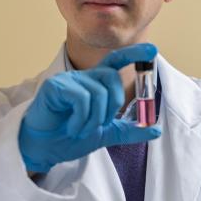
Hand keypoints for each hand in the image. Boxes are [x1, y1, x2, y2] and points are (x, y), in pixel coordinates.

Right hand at [18, 43, 161, 172]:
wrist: (45, 149)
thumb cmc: (69, 136)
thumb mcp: (105, 134)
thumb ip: (128, 130)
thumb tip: (155, 130)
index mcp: (95, 83)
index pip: (116, 61)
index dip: (134, 54)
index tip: (151, 51)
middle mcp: (83, 77)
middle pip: (112, 78)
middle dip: (112, 106)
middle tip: (98, 124)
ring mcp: (69, 80)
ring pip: (98, 92)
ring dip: (94, 119)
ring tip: (82, 129)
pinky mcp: (55, 87)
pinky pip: (82, 98)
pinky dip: (82, 119)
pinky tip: (73, 127)